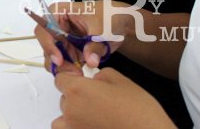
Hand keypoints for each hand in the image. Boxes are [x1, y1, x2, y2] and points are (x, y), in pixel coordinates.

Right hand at [34, 0, 127, 75]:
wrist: (121, 24)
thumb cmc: (109, 16)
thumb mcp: (102, 27)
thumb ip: (94, 44)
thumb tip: (90, 61)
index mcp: (59, 12)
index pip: (43, 28)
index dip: (47, 44)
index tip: (59, 60)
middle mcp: (57, 26)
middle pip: (46, 46)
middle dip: (56, 61)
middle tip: (71, 72)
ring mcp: (63, 40)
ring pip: (53, 57)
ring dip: (63, 68)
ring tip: (79, 74)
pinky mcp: (70, 51)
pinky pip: (64, 64)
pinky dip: (69, 71)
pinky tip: (80, 74)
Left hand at [53, 69, 172, 128]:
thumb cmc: (138, 110)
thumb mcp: (121, 81)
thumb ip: (101, 75)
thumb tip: (94, 80)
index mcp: (77, 90)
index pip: (61, 80)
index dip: (71, 79)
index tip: (82, 81)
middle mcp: (70, 110)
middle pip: (63, 100)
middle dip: (76, 98)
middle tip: (98, 101)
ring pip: (61, 121)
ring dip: (71, 117)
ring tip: (92, 117)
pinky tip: (91, 127)